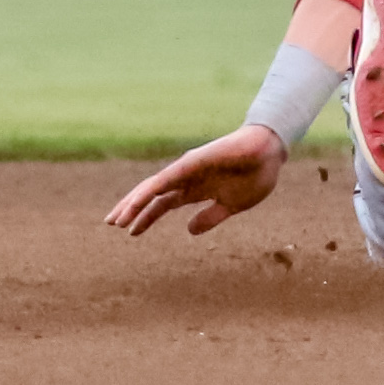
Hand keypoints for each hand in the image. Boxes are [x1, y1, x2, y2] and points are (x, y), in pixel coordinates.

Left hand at [105, 124, 287, 237]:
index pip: (163, 204)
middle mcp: (186, 178)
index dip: (146, 217)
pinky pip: (165, 179)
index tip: (130, 233)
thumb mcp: (233, 205)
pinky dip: (148, 192)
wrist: (272, 152)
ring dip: (133, 203)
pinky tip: (135, 203)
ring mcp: (187, 169)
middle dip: (131, 210)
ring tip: (115, 220)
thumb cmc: (256, 174)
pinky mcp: (192, 162)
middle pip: (151, 196)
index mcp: (196, 189)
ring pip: (152, 188)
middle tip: (111, 224)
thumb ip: (210, 217)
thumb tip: (189, 230)